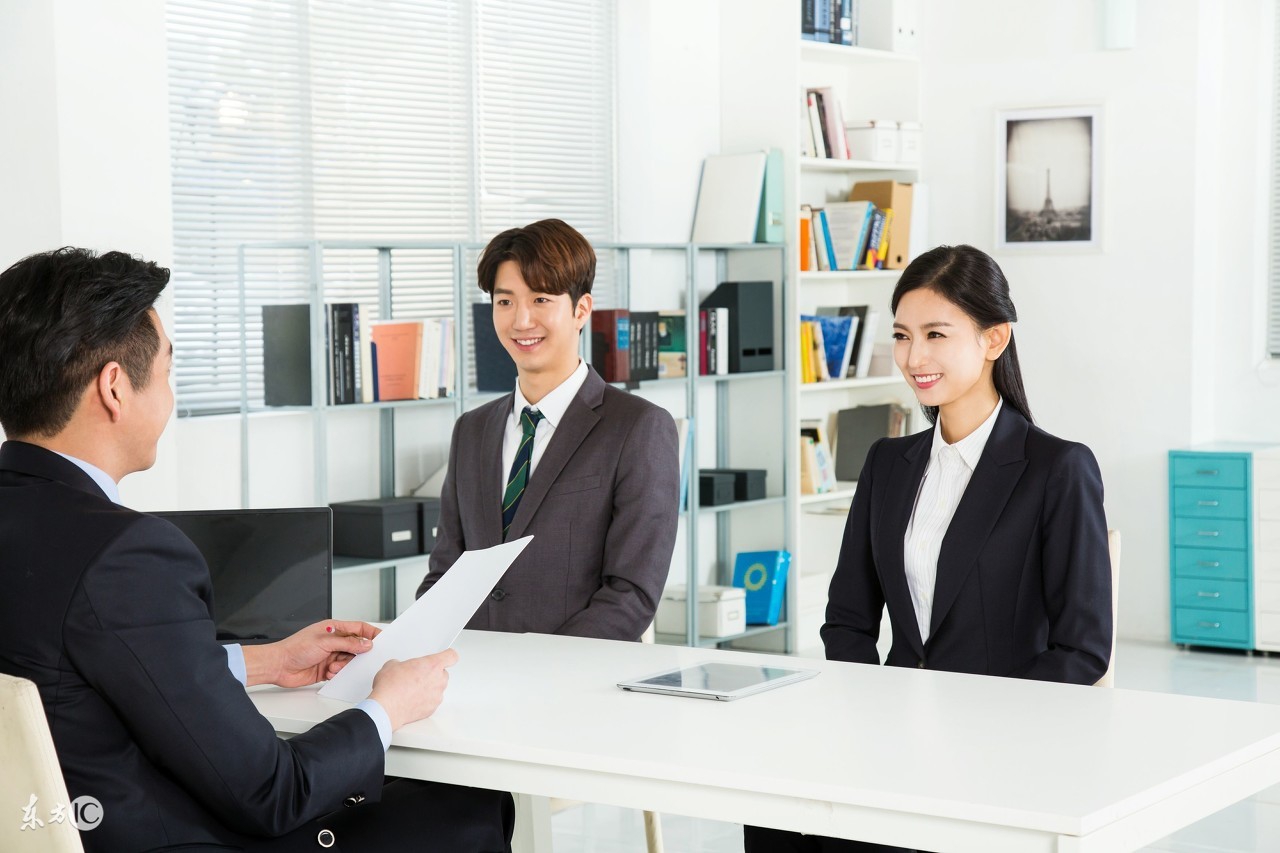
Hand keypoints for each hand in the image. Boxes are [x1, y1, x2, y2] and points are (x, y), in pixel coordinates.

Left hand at [245, 621, 379, 687]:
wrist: (278, 666)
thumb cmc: (295, 648)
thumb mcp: (325, 642)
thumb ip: (348, 643)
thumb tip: (366, 644)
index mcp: (334, 628)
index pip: (359, 628)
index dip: (371, 633)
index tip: (382, 639)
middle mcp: (333, 641)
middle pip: (356, 646)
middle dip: (358, 654)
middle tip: (360, 659)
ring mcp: (330, 655)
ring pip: (349, 661)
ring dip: (344, 665)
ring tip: (333, 667)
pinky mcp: (326, 669)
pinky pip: (341, 672)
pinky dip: (338, 674)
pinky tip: (328, 672)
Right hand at [369, 649, 458, 729]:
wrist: (386, 708)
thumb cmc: (390, 687)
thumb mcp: (392, 665)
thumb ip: (403, 663)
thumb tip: (399, 667)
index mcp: (432, 665)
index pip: (451, 656)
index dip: (447, 656)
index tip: (445, 656)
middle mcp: (438, 680)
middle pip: (443, 673)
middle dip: (432, 674)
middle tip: (418, 676)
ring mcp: (437, 696)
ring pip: (438, 688)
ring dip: (429, 688)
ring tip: (412, 690)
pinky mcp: (432, 709)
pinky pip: (432, 701)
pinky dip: (425, 700)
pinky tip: (411, 700)